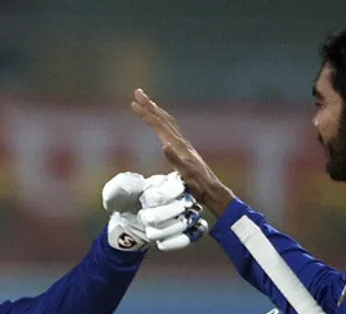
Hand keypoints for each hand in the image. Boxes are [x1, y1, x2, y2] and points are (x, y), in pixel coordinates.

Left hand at [103, 171, 207, 251]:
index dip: (161, 195)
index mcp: (169, 179)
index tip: (144, 200)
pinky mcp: (191, 229)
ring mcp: (190, 211)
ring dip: (164, 229)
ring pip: (188, 221)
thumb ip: (122, 185)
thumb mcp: (116, 193)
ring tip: (148, 231)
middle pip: (184, 204)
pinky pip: (196, 234)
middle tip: (143, 217)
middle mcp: (185, 193)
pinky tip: (160, 244)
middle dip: (159, 215)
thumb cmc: (124, 204)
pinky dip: (177, 241)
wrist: (128, 225)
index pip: (178, 184)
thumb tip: (140, 183)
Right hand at [129, 89, 236, 215]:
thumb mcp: (186, 173)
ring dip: (156, 111)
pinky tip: (160, 123)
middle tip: (137, 92)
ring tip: (146, 102)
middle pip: (163, 118)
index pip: (159, 125)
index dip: (146, 114)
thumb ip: (174, 159)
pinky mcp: (184, 150)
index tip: (133, 103)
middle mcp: (181, 142)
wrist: (212, 189)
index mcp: (178, 146)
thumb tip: (163, 145)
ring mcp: (183, 145)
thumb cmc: (198, 184)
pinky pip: (171, 130)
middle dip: (149, 105)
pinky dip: (162, 121)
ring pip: (167, 122)